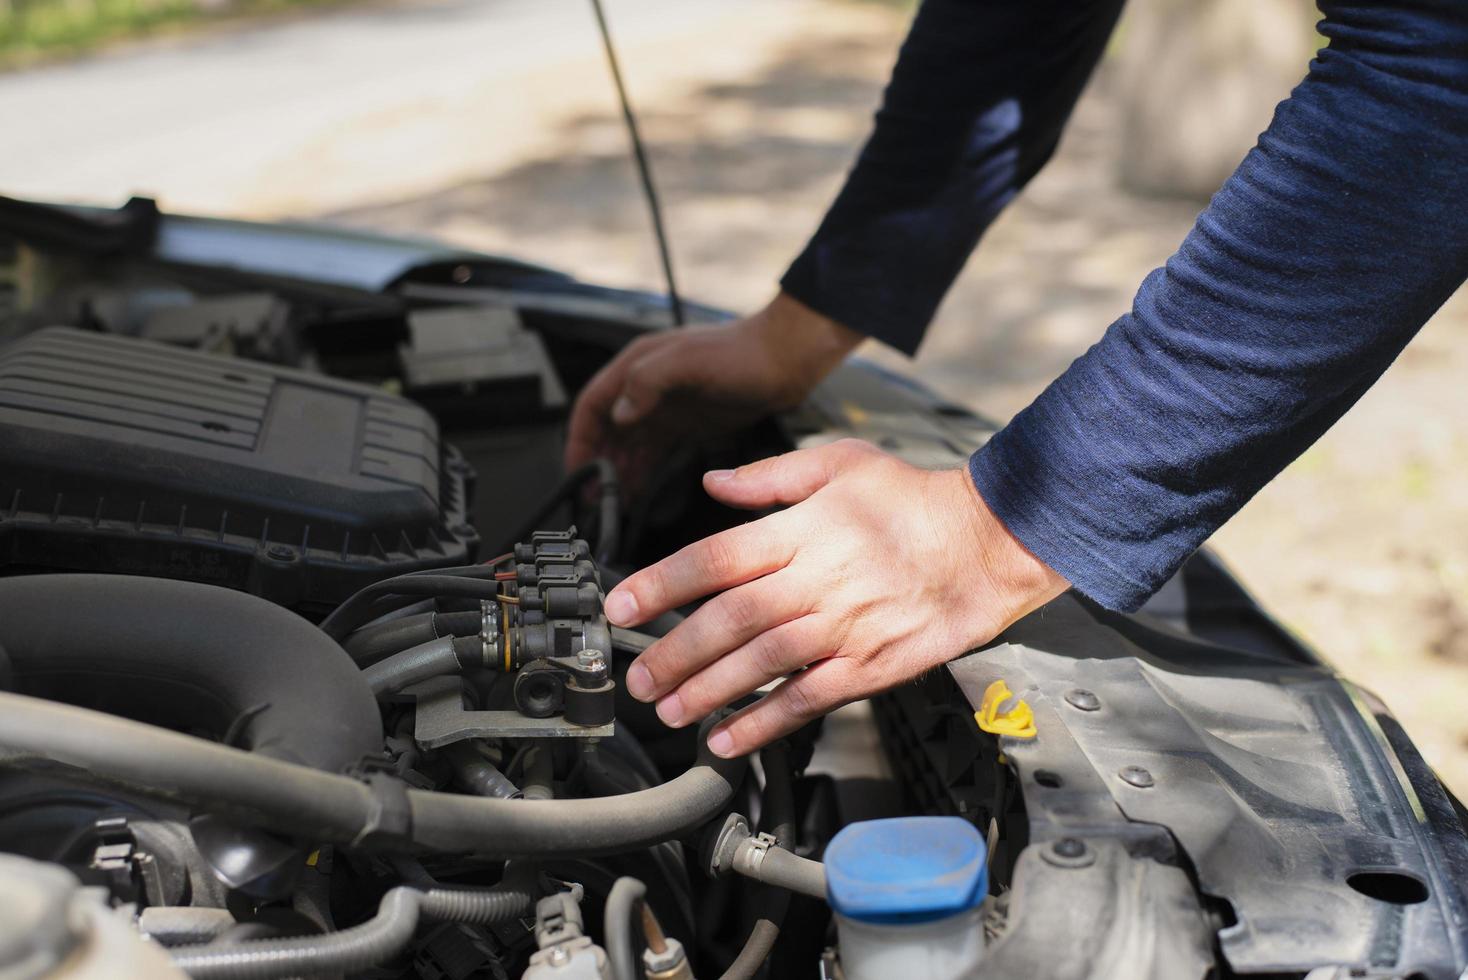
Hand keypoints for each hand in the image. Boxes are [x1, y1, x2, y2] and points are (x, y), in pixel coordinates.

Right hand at [564, 292, 861, 489]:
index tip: (576, 470)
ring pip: (629, 445)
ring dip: (616, 472)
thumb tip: (619, 414)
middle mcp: (646, 387)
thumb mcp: (688, 362)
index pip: (593, 405)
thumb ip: (647, 383)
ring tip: (610, 503)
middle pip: (607, 430)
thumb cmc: (741, 352)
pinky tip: (636, 492)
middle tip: (591, 497)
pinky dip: (642, 472)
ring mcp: (667, 407)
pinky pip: (654, 453)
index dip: (580, 438)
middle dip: (595, 463)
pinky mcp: (687, 424)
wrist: (785, 360)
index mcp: (637, 365)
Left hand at [602, 440, 1068, 757]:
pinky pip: (808, 699)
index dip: (661, 585)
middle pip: (728, 621)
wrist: (987, 543)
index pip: (713, 560)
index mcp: (799, 532)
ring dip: (707, 692)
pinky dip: (765, 723)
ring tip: (668, 711)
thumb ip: (769, 476)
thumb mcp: (840, 464)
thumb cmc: (913, 501)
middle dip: (673, 653)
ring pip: (761, 664)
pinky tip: (729, 740)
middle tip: (635, 678)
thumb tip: (712, 482)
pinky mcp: (869, 666)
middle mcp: (814, 581)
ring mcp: (842, 628)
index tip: (620, 607)